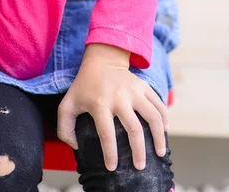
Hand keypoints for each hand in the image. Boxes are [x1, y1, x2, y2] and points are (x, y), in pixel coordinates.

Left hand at [56, 44, 168, 171]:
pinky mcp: (143, 86)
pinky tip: (164, 132)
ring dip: (158, 137)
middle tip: (140, 167)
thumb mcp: (68, 104)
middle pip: (134, 128)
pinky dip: (164, 119)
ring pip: (152, 117)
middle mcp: (119, 97)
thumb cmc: (84, 86)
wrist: (101, 60)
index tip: (113, 167)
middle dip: (139, 152)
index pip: (106, 134)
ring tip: (159, 153)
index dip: (110, 153)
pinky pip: (158, 104)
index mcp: (99, 104)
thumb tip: (77, 147)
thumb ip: (64, 128)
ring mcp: (134, 91)